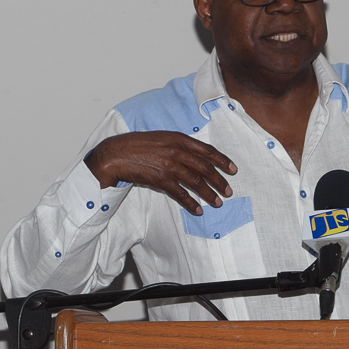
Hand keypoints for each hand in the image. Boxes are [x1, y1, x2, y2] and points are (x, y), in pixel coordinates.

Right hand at [84, 131, 236, 214]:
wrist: (115, 154)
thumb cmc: (137, 145)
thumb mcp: (162, 138)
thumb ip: (179, 145)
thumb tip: (196, 157)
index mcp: (179, 138)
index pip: (207, 150)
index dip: (222, 160)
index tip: (233, 169)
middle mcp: (177, 151)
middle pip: (205, 168)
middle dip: (220, 181)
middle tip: (229, 191)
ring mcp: (169, 165)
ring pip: (196, 182)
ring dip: (209, 194)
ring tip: (218, 203)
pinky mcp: (160, 179)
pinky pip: (180, 194)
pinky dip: (191, 203)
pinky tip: (198, 210)